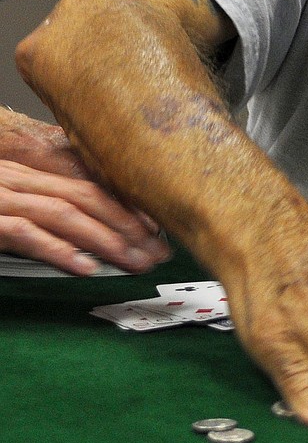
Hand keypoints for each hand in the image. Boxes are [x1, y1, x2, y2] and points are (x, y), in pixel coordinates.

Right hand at [0, 108, 170, 274]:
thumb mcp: (6, 210)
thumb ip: (39, 219)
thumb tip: (84, 245)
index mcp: (23, 175)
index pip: (86, 186)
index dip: (124, 207)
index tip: (155, 229)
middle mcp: (14, 179)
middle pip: (84, 197)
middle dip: (127, 225)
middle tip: (157, 252)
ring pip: (62, 213)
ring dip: (104, 239)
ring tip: (133, 261)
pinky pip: (24, 233)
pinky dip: (57, 249)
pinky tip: (84, 267)